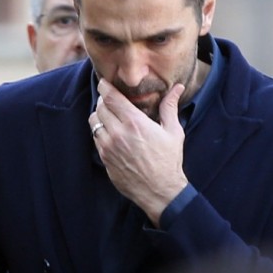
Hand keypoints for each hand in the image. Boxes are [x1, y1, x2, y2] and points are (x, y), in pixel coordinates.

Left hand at [89, 79, 187, 226]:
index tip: (104, 82)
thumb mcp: (173, 132)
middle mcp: (118, 133)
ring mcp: (109, 147)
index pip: (111, 97)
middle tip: (111, 100)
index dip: (105, 86)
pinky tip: (110, 132)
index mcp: (135, 123)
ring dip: (99, 115)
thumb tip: (178, 88)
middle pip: (100, 107)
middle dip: (104, 100)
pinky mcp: (104, 158)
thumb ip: (170, 107)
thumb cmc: (169, 161)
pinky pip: (95, 137)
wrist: (160, 191)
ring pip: (94, 121)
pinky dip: (100, 131)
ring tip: (109, 116)